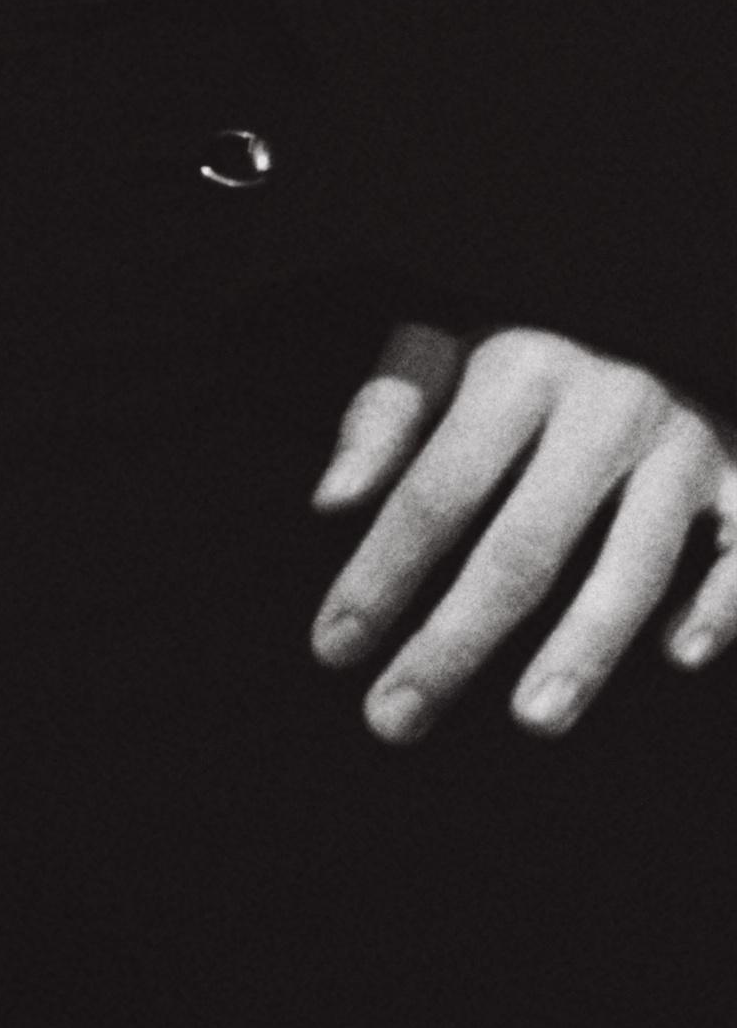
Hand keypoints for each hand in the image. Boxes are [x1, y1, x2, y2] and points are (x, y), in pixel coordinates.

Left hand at [308, 322, 736, 741]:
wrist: (651, 308)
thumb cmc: (522, 347)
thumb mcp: (441, 347)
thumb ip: (385, 415)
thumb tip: (330, 501)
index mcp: (518, 368)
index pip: (436, 490)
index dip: (381, 573)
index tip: (332, 647)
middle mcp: (605, 403)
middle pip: (523, 544)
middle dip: (456, 639)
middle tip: (394, 718)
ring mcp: (684, 443)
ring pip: (633, 563)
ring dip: (583, 647)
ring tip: (530, 720)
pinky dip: (719, 604)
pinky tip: (678, 657)